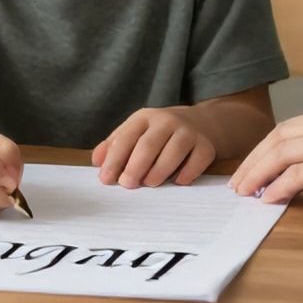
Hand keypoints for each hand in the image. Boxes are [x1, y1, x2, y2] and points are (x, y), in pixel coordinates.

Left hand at [92, 106, 214, 187]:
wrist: (200, 122)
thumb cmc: (159, 133)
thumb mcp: (135, 132)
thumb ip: (114, 146)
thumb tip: (97, 162)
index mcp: (144, 118)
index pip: (126, 137)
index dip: (114, 159)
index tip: (106, 179)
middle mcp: (167, 122)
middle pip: (148, 144)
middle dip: (135, 167)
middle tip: (127, 184)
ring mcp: (188, 132)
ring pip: (173, 152)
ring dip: (159, 171)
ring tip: (149, 184)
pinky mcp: (206, 146)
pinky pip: (196, 161)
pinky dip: (186, 174)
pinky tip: (176, 182)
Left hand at [228, 97, 302, 209]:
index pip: (294, 125)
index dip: (269, 147)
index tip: (255, 165)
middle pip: (280, 135)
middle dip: (255, 159)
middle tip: (239, 181)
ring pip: (283, 152)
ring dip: (259, 173)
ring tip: (245, 192)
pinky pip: (298, 174)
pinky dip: (279, 186)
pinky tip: (270, 199)